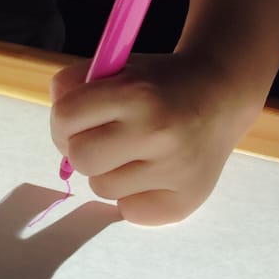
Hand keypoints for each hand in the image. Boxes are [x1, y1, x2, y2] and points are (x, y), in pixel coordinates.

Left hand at [49, 52, 248, 225]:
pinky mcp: (184, 202)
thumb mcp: (118, 67)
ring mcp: (174, 171)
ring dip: (109, 172)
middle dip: (82, 148)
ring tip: (135, 153)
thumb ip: (76, 84)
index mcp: (136, 93)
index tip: (77, 120)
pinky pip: (129, 211)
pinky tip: (152, 173)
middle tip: (102, 139)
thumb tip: (58, 116)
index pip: (65, 117)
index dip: (64, 119)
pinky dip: (132, 195)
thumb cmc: (158, 84)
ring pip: (102, 188)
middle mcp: (157, 133)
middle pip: (80, 159)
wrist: (221, 96)